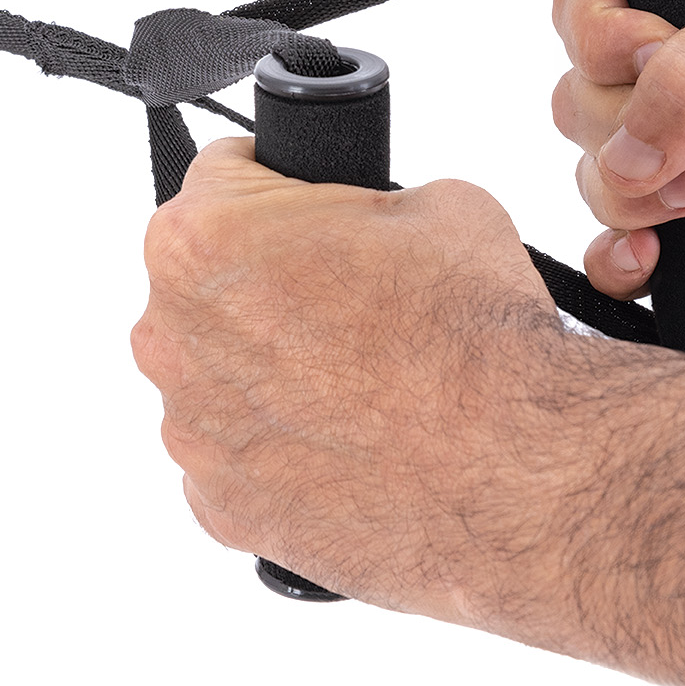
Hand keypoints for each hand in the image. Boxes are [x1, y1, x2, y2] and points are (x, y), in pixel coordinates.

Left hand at [129, 137, 684, 646]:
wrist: (514, 466)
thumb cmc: (472, 335)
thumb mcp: (432, 201)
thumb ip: (358, 205)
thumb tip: (364, 225)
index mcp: (201, 238)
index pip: (220, 178)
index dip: (281, 188)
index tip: (313, 214)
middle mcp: (170, 336)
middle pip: (208, 288)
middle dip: (268, 287)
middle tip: (351, 306)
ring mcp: (189, 432)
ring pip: (218, 380)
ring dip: (270, 375)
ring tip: (359, 386)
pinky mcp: (219, 507)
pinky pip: (236, 461)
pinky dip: (280, 453)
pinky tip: (348, 446)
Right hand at [551, 0, 684, 297]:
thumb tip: (625, 151)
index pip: (585, 13)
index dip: (596, 40)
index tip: (650, 54)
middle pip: (579, 104)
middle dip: (622, 130)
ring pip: (599, 179)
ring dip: (627, 196)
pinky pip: (635, 251)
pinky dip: (622, 262)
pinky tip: (649, 261)